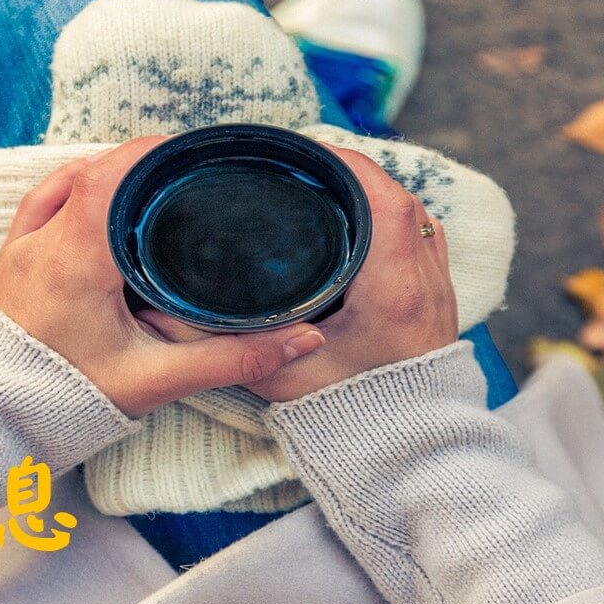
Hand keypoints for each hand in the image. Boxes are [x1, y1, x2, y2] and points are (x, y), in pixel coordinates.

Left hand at [0, 138, 326, 416]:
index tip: (191, 149)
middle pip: (92, 172)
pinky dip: (70, 191)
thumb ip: (232, 359)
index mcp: (77, 258)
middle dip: (139, 162)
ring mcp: (19, 251)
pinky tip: (96, 199)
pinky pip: (38, 206)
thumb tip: (299, 340)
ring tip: (148, 182)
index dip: (152, 152)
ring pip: (62, 184)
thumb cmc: (66, 402)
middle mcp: (42, 243)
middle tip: (184, 169)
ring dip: (104, 174)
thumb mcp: (157, 379)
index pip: (112, 175)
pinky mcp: (8, 264)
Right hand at [140, 146, 458, 402]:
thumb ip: (226, 347)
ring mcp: (438, 285)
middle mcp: (423, 278)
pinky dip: (390, 215)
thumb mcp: (279, 380)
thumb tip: (164, 319)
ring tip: (323, 182)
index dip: (343, 163)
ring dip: (371, 191)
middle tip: (301, 164)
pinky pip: (421, 231)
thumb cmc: (350, 418)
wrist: (409, 451)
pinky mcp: (439, 294)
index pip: (379, 197)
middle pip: (394, 193)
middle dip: (349, 170)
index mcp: (391, 289)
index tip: (302, 152)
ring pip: (412, 209)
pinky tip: (356, 217)